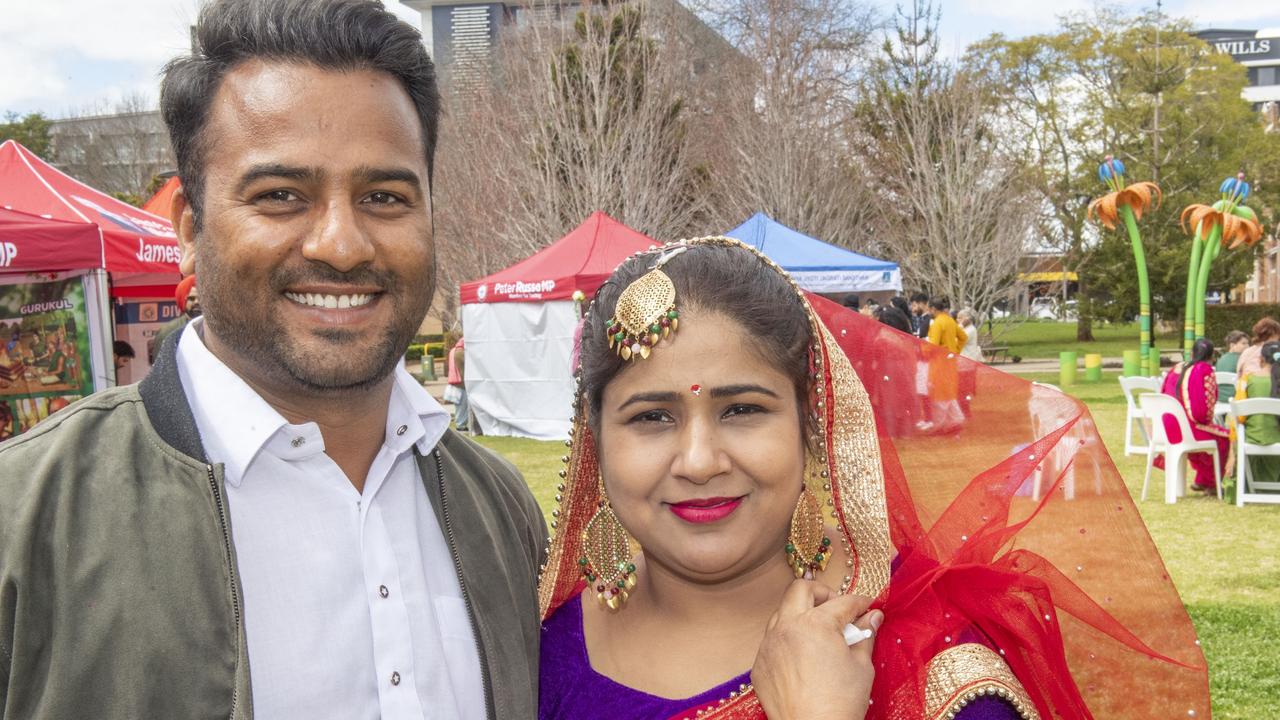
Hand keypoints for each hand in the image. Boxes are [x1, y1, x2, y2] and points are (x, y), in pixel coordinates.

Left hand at [751, 580, 882, 719]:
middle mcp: (787, 627)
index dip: (860, 603)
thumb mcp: (861, 666)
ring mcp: (769, 645)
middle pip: (801, 589)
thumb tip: (873, 616)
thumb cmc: (841, 702)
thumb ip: (865, 634)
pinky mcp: (760, 664)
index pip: (842, 601)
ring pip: (781, 613)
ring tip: (819, 633)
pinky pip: (772, 641)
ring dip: (800, 614)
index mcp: (816, 624)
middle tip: (837, 609)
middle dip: (822, 593)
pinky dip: (788, 640)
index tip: (867, 608)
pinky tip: (803, 657)